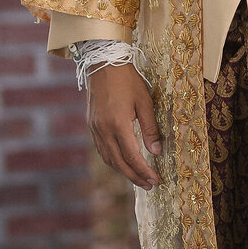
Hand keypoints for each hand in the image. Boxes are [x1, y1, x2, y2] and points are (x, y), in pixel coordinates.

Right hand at [87, 64, 161, 189]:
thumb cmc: (128, 80)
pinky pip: (101, 149)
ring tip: (137, 177)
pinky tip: (122, 162)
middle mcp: (103, 130)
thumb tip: (156, 151)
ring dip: (123, 171)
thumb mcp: (145, 102)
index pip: (132, 157)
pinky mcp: (91, 125)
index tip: (155, 180)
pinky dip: (113, 160)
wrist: (103, 63)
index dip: (144, 171)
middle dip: (134, 176)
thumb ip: (150, 128)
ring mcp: (95, 128)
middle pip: (119, 163)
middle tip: (149, 186)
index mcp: (118, 125)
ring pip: (108, 158)